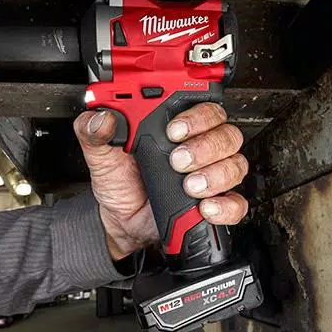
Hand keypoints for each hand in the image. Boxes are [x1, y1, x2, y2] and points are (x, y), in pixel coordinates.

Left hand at [73, 102, 249, 261]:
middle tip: (178, 160)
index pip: (205, 108)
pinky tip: (205, 207)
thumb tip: (101, 118)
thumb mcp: (101, 155)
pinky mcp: (216, 204)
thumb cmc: (119, 183)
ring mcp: (211, 175)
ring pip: (235, 165)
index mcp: (178, 127)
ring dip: (215, 175)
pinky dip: (225, 205)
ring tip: (189, 186)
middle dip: (205, 147)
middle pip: (227, 135)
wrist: (121, 223)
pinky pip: (237, 202)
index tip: (174, 130)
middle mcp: (200, 147)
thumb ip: (94, 132)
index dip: (197, 116)